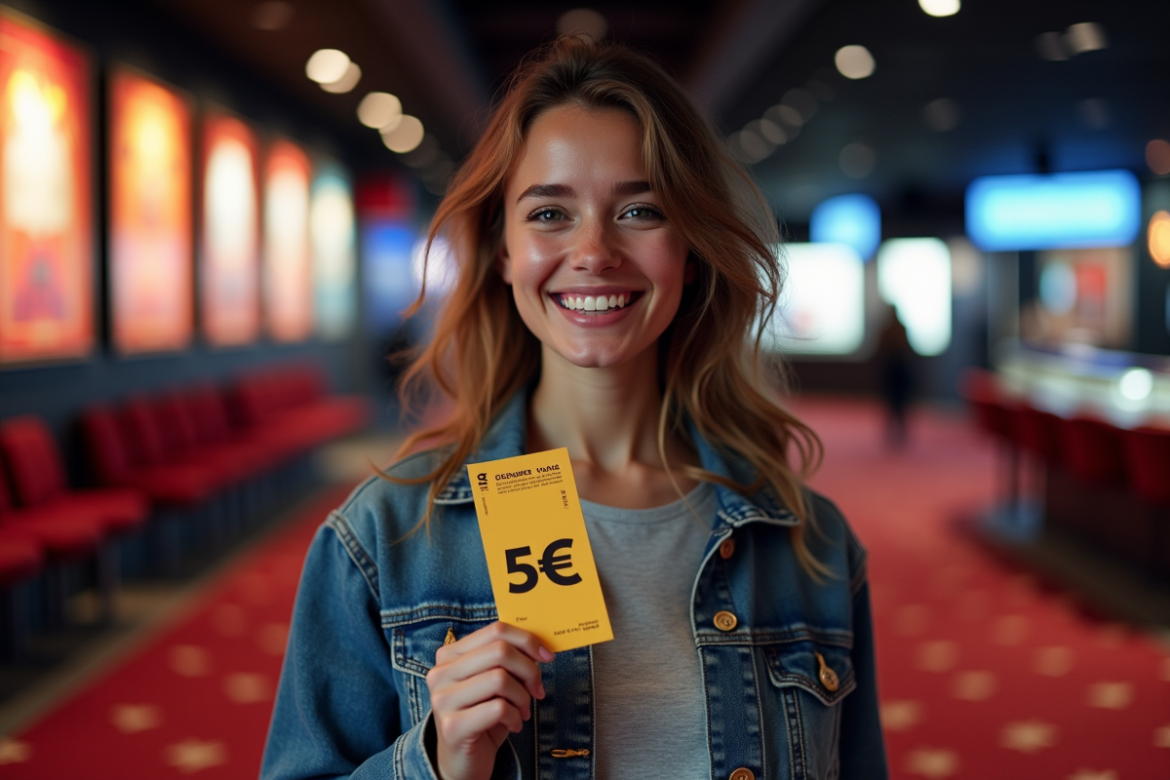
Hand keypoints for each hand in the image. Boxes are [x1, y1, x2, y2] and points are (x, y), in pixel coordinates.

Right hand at [426, 622, 553, 779]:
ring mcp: (442, 699)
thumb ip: (507, 660)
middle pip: (500, 651)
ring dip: (523, 697)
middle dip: (529, 670)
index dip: (528, 640)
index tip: (547, 656)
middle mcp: (441, 673)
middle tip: (537, 690)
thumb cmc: (483, 717)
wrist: (463, 761)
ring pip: (500, 678)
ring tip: (522, 711)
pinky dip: (515, 716)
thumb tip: (540, 648)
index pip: (496, 630)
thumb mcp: (494, 683)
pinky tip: (513, 725)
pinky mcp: (452, 725)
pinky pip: (499, 708)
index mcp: (450, 654)